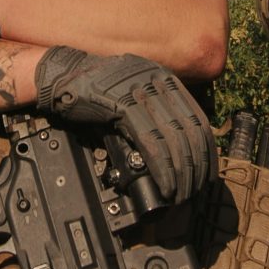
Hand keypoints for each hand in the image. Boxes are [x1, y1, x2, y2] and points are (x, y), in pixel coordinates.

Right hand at [32, 47, 215, 205]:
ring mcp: (140, 91)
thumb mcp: (133, 97)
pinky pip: (151, 141)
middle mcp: (157, 82)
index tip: (206, 174)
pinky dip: (162, 167)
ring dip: (180, 172)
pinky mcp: (122, 104)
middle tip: (194, 190)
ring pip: (173, 138)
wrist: (62, 76)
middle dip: (196, 166)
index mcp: (165, 79)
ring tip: (180, 193)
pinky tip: (165, 184)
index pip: (198, 119)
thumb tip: (174, 150)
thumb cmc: (95, 91)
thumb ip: (153, 114)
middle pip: (190, 131)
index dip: (206, 151)